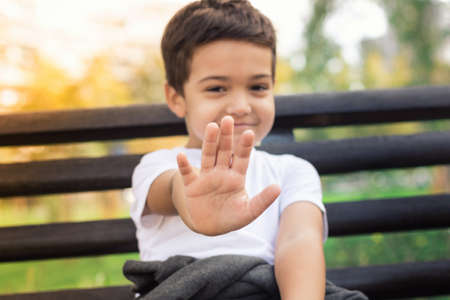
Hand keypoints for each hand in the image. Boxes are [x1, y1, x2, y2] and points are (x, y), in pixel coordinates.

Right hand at [175, 116, 280, 235]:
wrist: (210, 227)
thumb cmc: (232, 218)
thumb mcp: (249, 211)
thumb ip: (263, 200)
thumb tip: (278, 188)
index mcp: (236, 177)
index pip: (242, 158)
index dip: (245, 146)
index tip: (249, 133)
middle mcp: (221, 173)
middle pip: (224, 151)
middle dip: (226, 136)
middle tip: (228, 119)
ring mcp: (206, 177)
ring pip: (208, 156)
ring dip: (209, 142)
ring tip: (212, 126)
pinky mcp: (192, 186)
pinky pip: (187, 173)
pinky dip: (184, 165)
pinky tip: (181, 155)